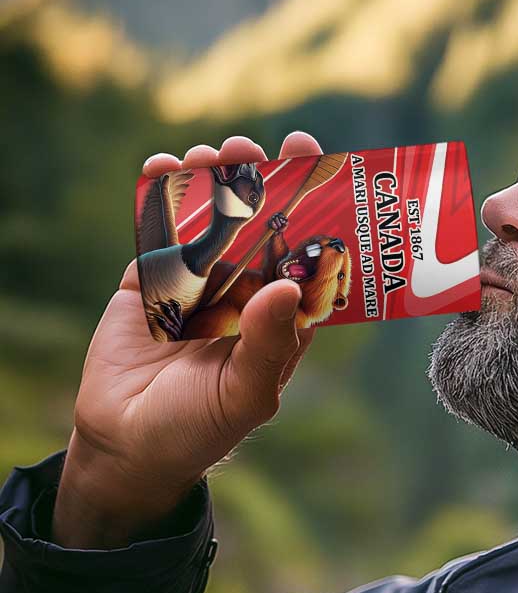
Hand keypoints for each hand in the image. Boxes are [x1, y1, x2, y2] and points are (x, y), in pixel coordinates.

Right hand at [53, 132, 324, 547]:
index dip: (313, 211)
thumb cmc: (200, 428)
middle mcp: (244, 293)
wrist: (127, 445)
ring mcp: (197, 283)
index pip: (304, 256)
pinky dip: (159, 197)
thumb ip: (269, 342)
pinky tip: (161, 168)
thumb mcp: (245, 393)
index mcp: (280, 318)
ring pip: (210, 220)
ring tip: (210, 154)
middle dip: (259, 183)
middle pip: (259, 226)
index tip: (316, 164)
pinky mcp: (151, 281)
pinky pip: (158, 231)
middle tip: (253, 147)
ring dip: (211, 182)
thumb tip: (288, 284)